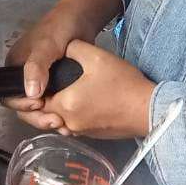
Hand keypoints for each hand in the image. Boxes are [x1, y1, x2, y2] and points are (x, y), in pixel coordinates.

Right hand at [4, 6, 98, 130]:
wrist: (82, 19)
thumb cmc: (59, 28)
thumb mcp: (47, 45)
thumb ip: (37, 67)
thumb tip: (31, 94)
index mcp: (14, 67)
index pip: (9, 94)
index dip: (21, 104)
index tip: (39, 105)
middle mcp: (24, 77)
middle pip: (23, 106)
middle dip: (37, 116)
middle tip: (56, 120)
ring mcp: (40, 82)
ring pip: (38, 109)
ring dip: (48, 118)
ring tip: (64, 123)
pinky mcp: (55, 86)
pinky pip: (52, 105)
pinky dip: (58, 113)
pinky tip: (69, 120)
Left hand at [39, 41, 155, 139]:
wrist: (148, 109)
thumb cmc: (122, 83)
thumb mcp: (97, 57)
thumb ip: (74, 49)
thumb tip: (63, 47)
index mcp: (65, 105)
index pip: (38, 102)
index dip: (36, 92)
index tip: (41, 80)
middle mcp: (70, 123)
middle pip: (46, 115)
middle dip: (45, 103)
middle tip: (50, 86)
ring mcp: (83, 132)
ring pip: (61, 123)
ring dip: (58, 112)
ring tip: (65, 93)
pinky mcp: (95, 137)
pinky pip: (75, 128)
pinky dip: (73, 117)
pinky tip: (82, 103)